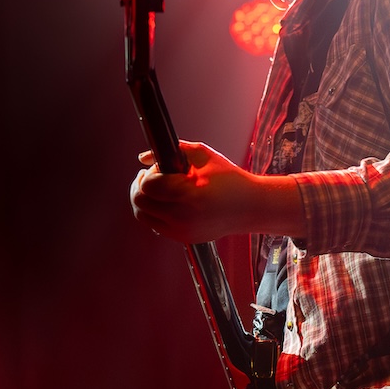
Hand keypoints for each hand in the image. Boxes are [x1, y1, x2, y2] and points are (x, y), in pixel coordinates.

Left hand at [130, 143, 304, 242]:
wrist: (249, 207)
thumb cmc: (229, 179)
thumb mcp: (203, 156)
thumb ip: (174, 150)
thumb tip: (144, 157)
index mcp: (189, 193)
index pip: (148, 185)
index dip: (148, 174)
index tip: (157, 169)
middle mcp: (183, 215)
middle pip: (140, 201)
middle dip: (140, 186)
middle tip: (149, 177)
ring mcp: (182, 230)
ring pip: (142, 216)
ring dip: (144, 201)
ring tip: (154, 190)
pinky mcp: (183, 238)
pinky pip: (155, 225)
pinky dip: (154, 213)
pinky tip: (165, 202)